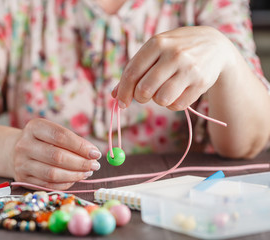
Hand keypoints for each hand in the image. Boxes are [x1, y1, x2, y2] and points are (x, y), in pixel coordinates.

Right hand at [10, 118, 100, 189]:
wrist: (14, 150)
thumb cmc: (43, 140)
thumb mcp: (54, 133)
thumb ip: (73, 141)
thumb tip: (93, 154)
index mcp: (34, 127)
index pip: (60, 136)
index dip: (80, 146)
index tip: (95, 153)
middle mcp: (25, 145)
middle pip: (57, 156)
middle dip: (80, 163)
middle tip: (94, 165)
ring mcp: (22, 163)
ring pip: (53, 174)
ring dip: (75, 175)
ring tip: (87, 172)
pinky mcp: (23, 179)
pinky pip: (49, 185)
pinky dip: (66, 183)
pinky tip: (75, 178)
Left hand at [113, 26, 235, 109]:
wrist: (215, 46)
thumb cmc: (176, 49)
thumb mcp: (155, 50)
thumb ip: (135, 69)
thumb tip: (115, 95)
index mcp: (157, 43)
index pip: (132, 73)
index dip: (123, 92)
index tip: (121, 103)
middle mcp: (174, 54)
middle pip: (145, 90)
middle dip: (140, 97)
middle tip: (145, 94)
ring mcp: (189, 68)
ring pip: (161, 99)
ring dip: (158, 100)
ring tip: (163, 90)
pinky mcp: (201, 83)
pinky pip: (177, 105)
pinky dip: (172, 104)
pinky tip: (177, 92)